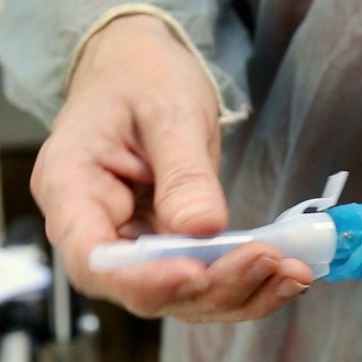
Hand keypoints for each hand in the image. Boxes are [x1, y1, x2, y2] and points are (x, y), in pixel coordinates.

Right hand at [31, 14, 311, 320]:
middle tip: (267, 260)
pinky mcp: (167, 249)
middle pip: (141, 288)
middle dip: (210, 286)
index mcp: (69, 187)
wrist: (143, 65)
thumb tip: (202, 229)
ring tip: (291, 272)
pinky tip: (286, 274)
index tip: (196, 273)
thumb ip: (183, 173)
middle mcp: (94, 228)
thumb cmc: (141, 76)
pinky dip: (245, 283)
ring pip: (179, 295)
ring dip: (238, 294)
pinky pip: (201, 280)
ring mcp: (131, 243)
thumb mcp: (167, 111)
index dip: (142, 280)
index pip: (92, 259)